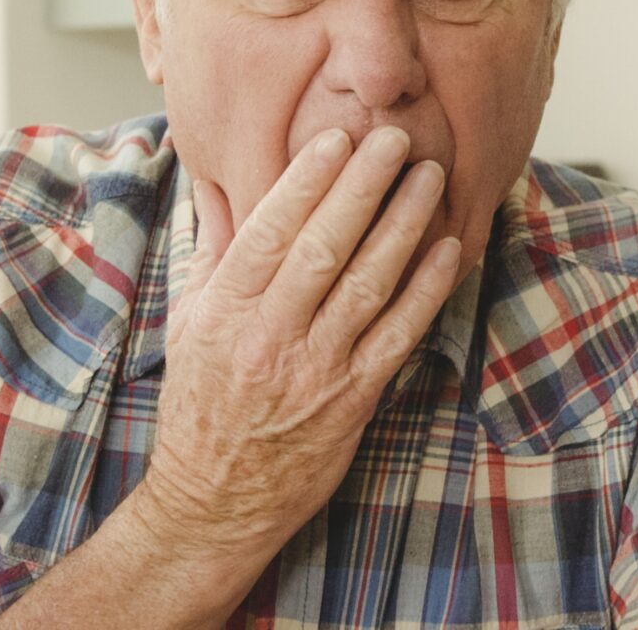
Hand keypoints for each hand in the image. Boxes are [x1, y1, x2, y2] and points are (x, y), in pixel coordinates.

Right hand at [133, 126, 461, 584]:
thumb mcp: (189, 322)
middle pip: (324, 247)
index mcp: (224, 310)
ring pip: (368, 284)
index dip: (307, 180)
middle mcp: (269, 336)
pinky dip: (426, 290)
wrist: (213, 501)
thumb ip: (214, 252)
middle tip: (397, 138)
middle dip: (364, 187)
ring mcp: (315, 369)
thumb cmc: (202, 402)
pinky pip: (397, 335)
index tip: (337, 136)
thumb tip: (218, 180)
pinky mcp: (352, 399)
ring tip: (430, 177)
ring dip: (404, 225)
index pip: (268, 230)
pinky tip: (449, 250)